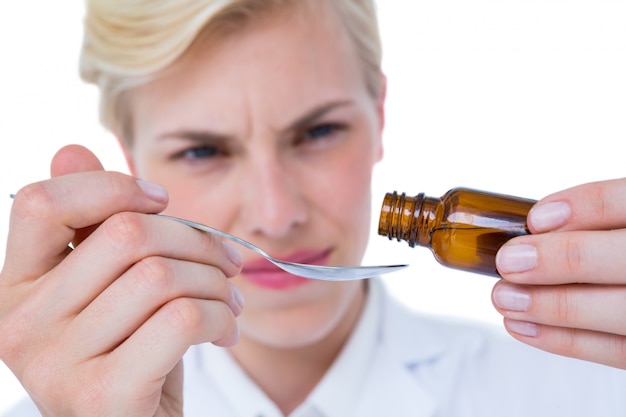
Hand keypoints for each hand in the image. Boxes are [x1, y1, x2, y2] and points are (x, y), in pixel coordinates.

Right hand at [0, 145, 243, 415]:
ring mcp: (54, 363)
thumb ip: (93, 226)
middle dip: (197, 240)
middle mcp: (20, 323)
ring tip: (230, 301)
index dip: (112, 186)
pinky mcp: (102, 394)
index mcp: (16, 287)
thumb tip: (71, 148)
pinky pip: (183, 319)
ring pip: (161, 275)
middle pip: (126, 234)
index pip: (39, 202)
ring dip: (217, 284)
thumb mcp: (113, 290)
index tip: (163, 201)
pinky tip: (226, 332)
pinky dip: (221, 317)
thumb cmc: (133, 355)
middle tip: (227, 262)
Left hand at [492, 178, 625, 368]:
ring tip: (505, 298)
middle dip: (562, 260)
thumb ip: (592, 220)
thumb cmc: (615, 248)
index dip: (585, 208)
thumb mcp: (614, 221)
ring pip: (620, 311)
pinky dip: (565, 341)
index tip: (535, 219)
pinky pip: (616, 351)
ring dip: (553, 307)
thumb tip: (536, 227)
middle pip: (625, 259)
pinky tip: (523, 326)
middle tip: (509, 262)